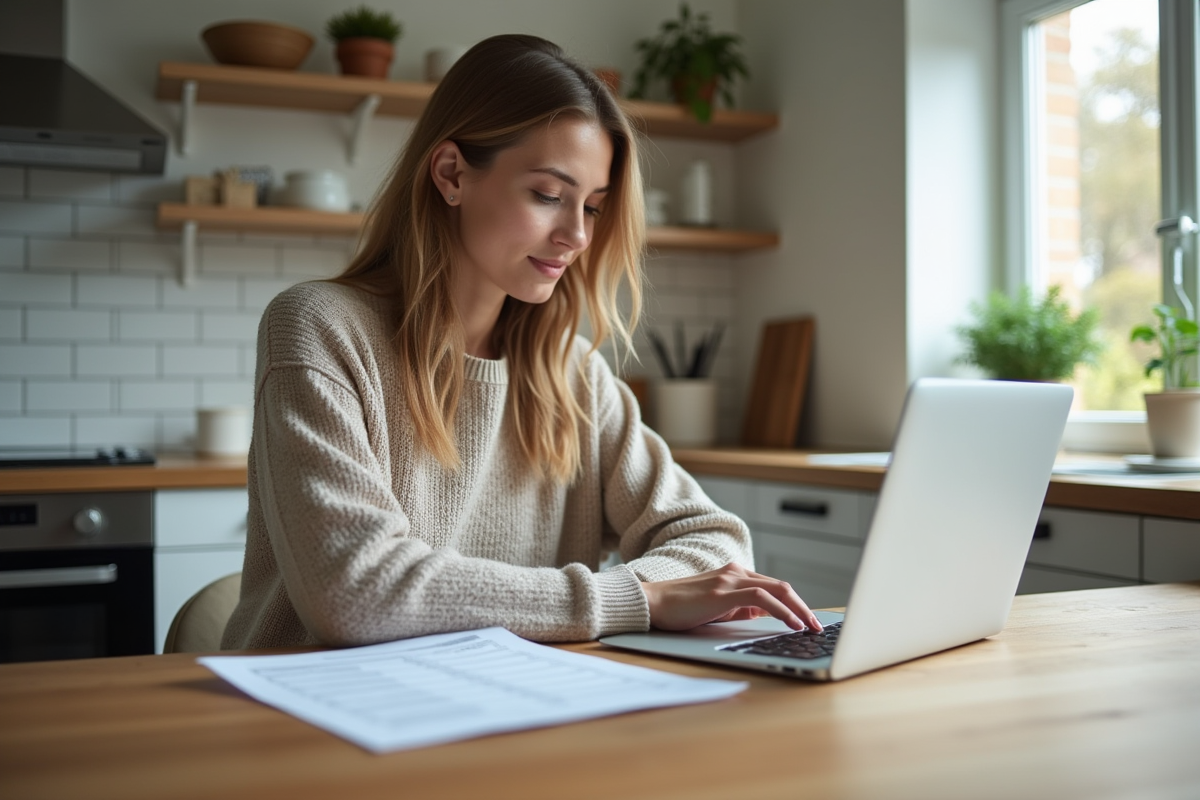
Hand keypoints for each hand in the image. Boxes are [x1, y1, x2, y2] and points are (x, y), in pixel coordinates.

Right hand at [640, 563, 821, 632]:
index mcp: (735, 575)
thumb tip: (764, 615)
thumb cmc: (681, 609)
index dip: (795, 604)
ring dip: (798, 609)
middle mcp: (736, 572)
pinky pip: (761, 598)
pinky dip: (781, 610)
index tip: (808, 621)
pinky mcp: (723, 591)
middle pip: (781, 586)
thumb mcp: (717, 608)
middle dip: (803, 607)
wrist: (652, 603)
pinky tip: (792, 623)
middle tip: (818, 626)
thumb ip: (740, 608)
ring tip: (810, 627)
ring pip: (776, 589)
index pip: (774, 587)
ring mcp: (730, 579)